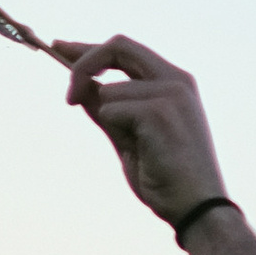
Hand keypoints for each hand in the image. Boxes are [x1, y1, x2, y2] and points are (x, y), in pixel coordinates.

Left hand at [52, 34, 230, 226]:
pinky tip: (146, 153)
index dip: (89, 49)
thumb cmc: (166, 178)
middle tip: (69, 97)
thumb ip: (109, 110)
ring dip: (110, 122)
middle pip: (117, 46)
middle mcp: (176, 79)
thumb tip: (80, 88)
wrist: (196, 209)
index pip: (125, 50)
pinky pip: (112, 110)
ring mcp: (170, 93)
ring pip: (108, 90)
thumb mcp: (130, 137)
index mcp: (174, 81)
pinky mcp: (159, 111)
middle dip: (83, 65)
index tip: (59, 48)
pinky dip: (117, 132)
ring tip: (140, 151)